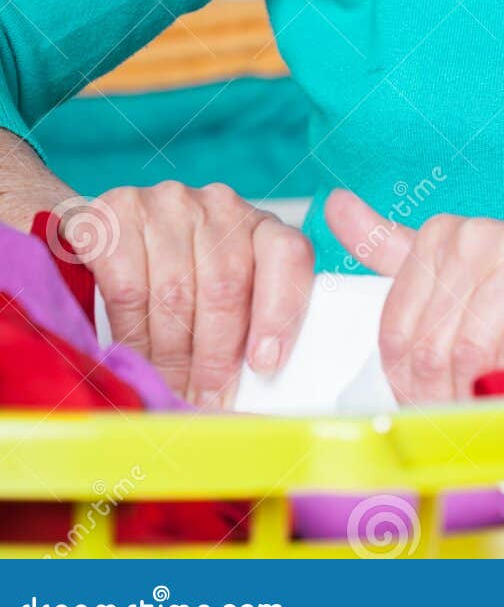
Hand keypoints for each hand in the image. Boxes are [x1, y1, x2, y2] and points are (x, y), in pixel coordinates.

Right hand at [58, 181, 314, 407]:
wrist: (111, 237)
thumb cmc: (178, 275)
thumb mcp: (223, 294)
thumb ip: (245, 324)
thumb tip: (251, 394)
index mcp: (259, 224)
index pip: (288, 254)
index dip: (279, 313)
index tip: (264, 365)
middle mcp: (217, 205)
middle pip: (225, 287)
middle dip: (215, 358)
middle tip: (205, 402)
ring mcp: (166, 204)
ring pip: (175, 294)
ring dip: (172, 357)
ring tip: (170, 391)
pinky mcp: (116, 215)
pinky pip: (128, 289)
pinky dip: (132, 336)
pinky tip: (134, 359)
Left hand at [324, 190, 503, 403]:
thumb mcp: (464, 262)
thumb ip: (394, 244)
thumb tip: (332, 204)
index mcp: (446, 234)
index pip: (399, 332)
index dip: (407, 388)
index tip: (428, 415)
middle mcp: (481, 234)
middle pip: (433, 348)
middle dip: (441, 404)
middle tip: (460, 434)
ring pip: (473, 353)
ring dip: (480, 403)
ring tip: (493, 423)